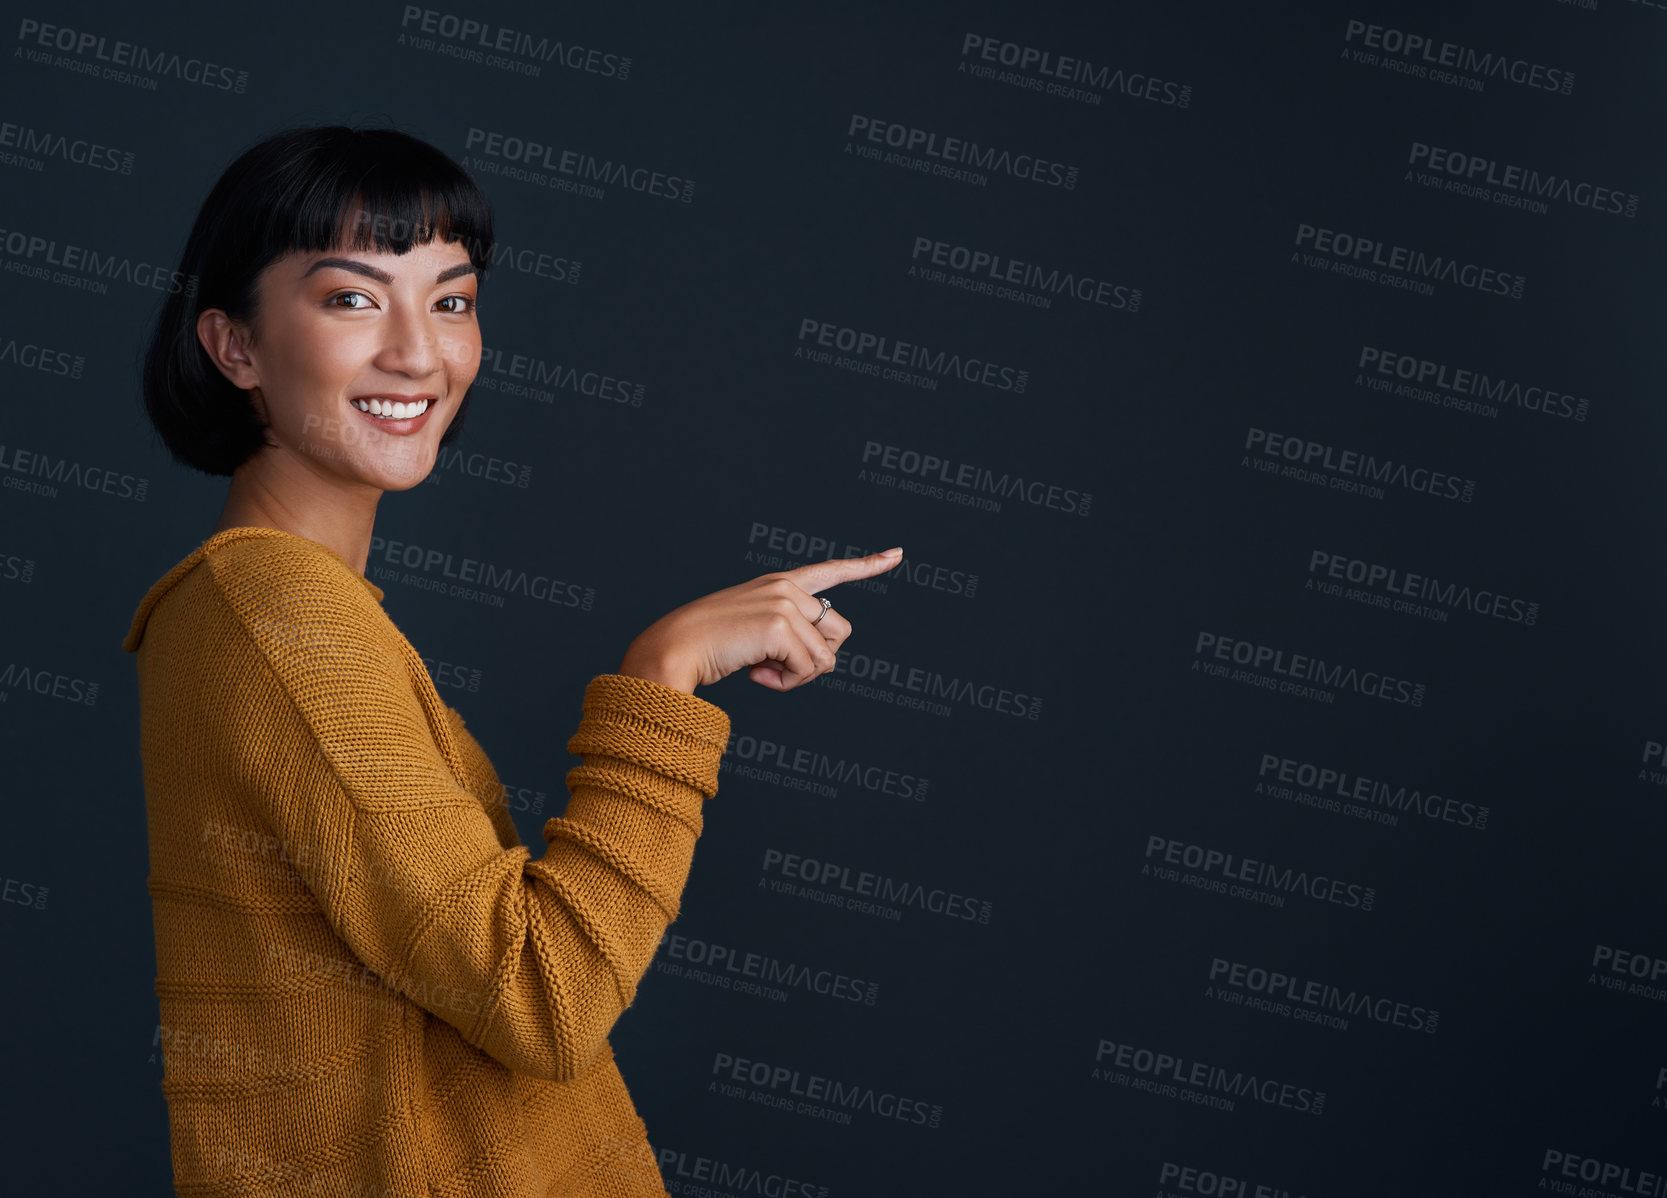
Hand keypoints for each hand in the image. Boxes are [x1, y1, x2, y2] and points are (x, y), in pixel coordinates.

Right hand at [618, 548, 903, 693]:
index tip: (897, 554)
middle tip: (776, 668)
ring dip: (799, 675)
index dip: (867, 565)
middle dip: (816, 659)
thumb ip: (788, 633)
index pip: (830, 571)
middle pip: (840, 632)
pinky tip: (756, 676)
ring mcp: (785, 604)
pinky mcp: (781, 625)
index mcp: (778, 584)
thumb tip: (825, 660)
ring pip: (826, 656)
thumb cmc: (707, 647)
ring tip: (762, 671)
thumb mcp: (753, 632)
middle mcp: (786, 588)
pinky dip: (786, 683)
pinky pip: (808, 669)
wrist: (674, 649)